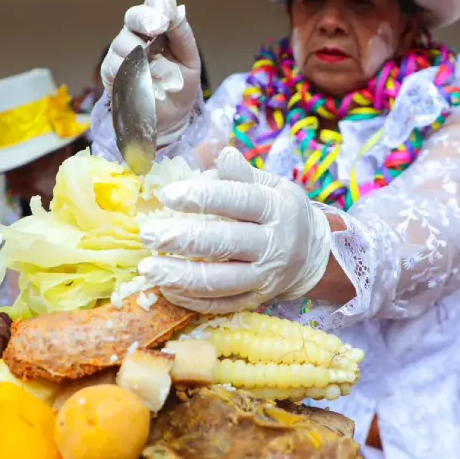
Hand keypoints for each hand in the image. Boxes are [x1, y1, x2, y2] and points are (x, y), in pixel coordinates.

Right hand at [101, 0, 201, 136]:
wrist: (170, 117)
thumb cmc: (180, 85)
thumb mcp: (190, 61)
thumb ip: (183, 37)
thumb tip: (177, 12)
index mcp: (159, 27)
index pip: (156, 4)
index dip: (160, 6)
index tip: (166, 21)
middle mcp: (138, 34)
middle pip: (134, 16)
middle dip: (144, 19)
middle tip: (156, 28)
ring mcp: (122, 52)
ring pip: (123, 42)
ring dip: (139, 54)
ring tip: (156, 72)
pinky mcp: (111, 73)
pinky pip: (113, 66)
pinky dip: (129, 73)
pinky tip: (142, 82)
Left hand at [138, 147, 330, 312]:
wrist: (311, 253)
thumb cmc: (280, 211)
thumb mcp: (271, 185)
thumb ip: (243, 174)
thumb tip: (223, 154)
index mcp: (276, 209)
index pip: (238, 201)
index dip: (202, 198)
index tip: (167, 195)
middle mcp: (273, 245)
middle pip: (225, 244)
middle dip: (183, 240)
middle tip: (148, 235)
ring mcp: (264, 277)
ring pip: (220, 281)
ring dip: (181, 277)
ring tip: (149, 269)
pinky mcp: (255, 300)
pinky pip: (221, 305)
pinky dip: (192, 300)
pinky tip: (167, 288)